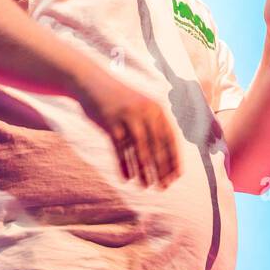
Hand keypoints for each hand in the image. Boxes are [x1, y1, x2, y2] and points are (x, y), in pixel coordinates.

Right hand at [78, 69, 180, 188]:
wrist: (93, 83)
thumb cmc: (120, 100)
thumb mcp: (140, 107)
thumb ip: (154, 124)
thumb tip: (166, 152)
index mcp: (157, 109)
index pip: (170, 138)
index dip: (174, 159)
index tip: (177, 177)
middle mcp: (145, 112)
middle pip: (157, 146)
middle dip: (161, 169)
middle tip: (164, 187)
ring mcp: (127, 117)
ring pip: (139, 150)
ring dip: (144, 171)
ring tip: (146, 186)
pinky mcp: (110, 123)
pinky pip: (120, 149)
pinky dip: (124, 165)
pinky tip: (127, 179)